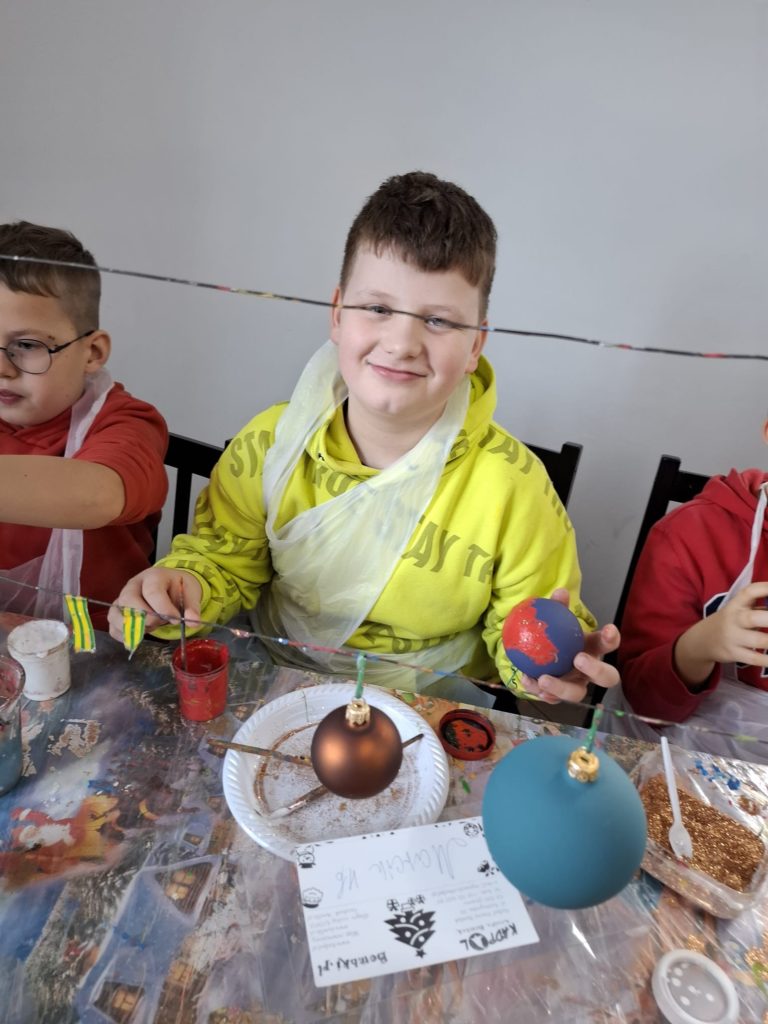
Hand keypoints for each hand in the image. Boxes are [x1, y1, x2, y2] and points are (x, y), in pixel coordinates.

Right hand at [108, 569, 202, 641]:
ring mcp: (122, 598)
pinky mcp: (118, 612)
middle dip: (147, 618)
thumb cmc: (178, 587)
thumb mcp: (191, 592)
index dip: (163, 609)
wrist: (170, 586)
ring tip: (150, 628)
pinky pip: (113, 627)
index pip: (152, 591)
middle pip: (128, 601)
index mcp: (153, 576)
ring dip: (133, 628)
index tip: (175, 619)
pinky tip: (140, 635)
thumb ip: (192, 607)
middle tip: (160, 623)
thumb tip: (193, 623)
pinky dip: (124, 636)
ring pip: (115, 614)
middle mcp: (133, 585)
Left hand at [520, 588, 620, 703]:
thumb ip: (559, 607)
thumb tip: (560, 591)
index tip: (608, 628)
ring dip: (561, 688)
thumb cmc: (556, 635)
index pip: (608, 643)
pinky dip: (540, 691)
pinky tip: (527, 681)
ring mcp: (576, 686)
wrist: (540, 651)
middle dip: (596, 669)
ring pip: (577, 694)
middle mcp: (590, 671)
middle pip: (606, 677)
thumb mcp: (556, 620)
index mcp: (593, 649)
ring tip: (544, 680)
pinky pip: (552, 698)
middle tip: (578, 659)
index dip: (612, 638)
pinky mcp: (560, 696)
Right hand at [673, 581, 767, 686]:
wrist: (701, 641)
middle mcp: (734, 620)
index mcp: (736, 605)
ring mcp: (733, 638)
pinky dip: (767, 660)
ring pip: (756, 640)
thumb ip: (758, 605)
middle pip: (752, 618)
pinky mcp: (734, 654)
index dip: (765, 589)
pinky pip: (753, 658)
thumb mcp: (738, 609)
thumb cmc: (730, 622)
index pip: (749, 592)